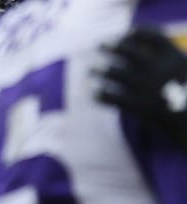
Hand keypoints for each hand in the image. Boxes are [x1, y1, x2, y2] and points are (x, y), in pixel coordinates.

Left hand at [96, 27, 186, 143]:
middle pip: (129, 51)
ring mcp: (148, 87)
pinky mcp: (139, 107)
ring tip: (90, 70)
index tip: (127, 33)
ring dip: (100, 70)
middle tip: (99, 45)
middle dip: (112, 47)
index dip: (139, 33)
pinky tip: (93, 93)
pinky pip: (113, 98)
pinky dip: (101, 94)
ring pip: (116, 73)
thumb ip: (171, 62)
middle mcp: (159, 69)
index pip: (154, 37)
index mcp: (175, 58)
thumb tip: (151, 53)